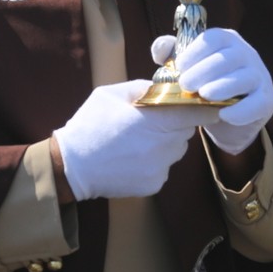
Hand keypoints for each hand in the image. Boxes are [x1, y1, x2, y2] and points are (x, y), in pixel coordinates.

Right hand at [53, 80, 218, 199]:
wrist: (71, 166)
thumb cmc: (89, 126)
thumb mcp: (111, 94)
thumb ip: (142, 88)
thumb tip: (164, 87)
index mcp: (155, 120)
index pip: (199, 113)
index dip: (201, 107)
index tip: (196, 104)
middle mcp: (163, 147)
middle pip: (187, 131)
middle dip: (177, 124)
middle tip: (154, 121)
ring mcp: (160, 168)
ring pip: (177, 150)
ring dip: (166, 143)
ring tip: (139, 140)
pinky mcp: (154, 184)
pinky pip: (165, 167)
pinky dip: (155, 161)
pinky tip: (133, 157)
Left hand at [170, 28, 272, 154]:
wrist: (226, 117)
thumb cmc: (205, 83)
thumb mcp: (187, 68)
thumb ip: (170, 54)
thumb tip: (159, 50)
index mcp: (227, 40)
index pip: (214, 38)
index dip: (195, 51)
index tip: (179, 66)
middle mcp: (247, 54)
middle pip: (228, 57)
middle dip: (205, 70)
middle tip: (186, 85)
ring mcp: (260, 76)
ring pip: (245, 77)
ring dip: (223, 86)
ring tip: (204, 96)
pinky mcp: (267, 100)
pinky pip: (257, 103)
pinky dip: (241, 110)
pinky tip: (223, 115)